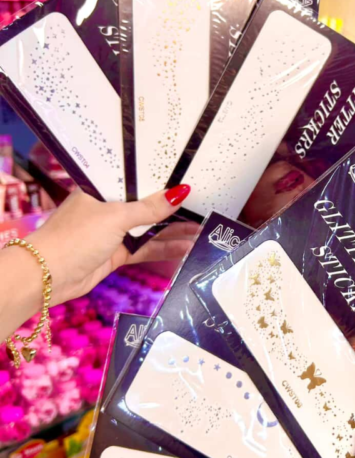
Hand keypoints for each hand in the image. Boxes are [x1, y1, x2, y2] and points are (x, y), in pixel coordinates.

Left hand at [27, 184, 195, 305]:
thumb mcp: (116, 217)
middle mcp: (109, 208)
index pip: (137, 181)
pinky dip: (165, 249)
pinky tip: (186, 248)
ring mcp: (114, 232)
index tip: (188, 181)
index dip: (162, 181)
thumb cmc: (76, 236)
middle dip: (173, 209)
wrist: (48, 276)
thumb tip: (180, 192)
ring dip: (174, 232)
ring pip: (150, 230)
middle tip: (203, 209)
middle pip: (147, 206)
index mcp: (103, 189)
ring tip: (202, 231)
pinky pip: (146, 249)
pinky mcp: (117, 254)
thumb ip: (150, 208)